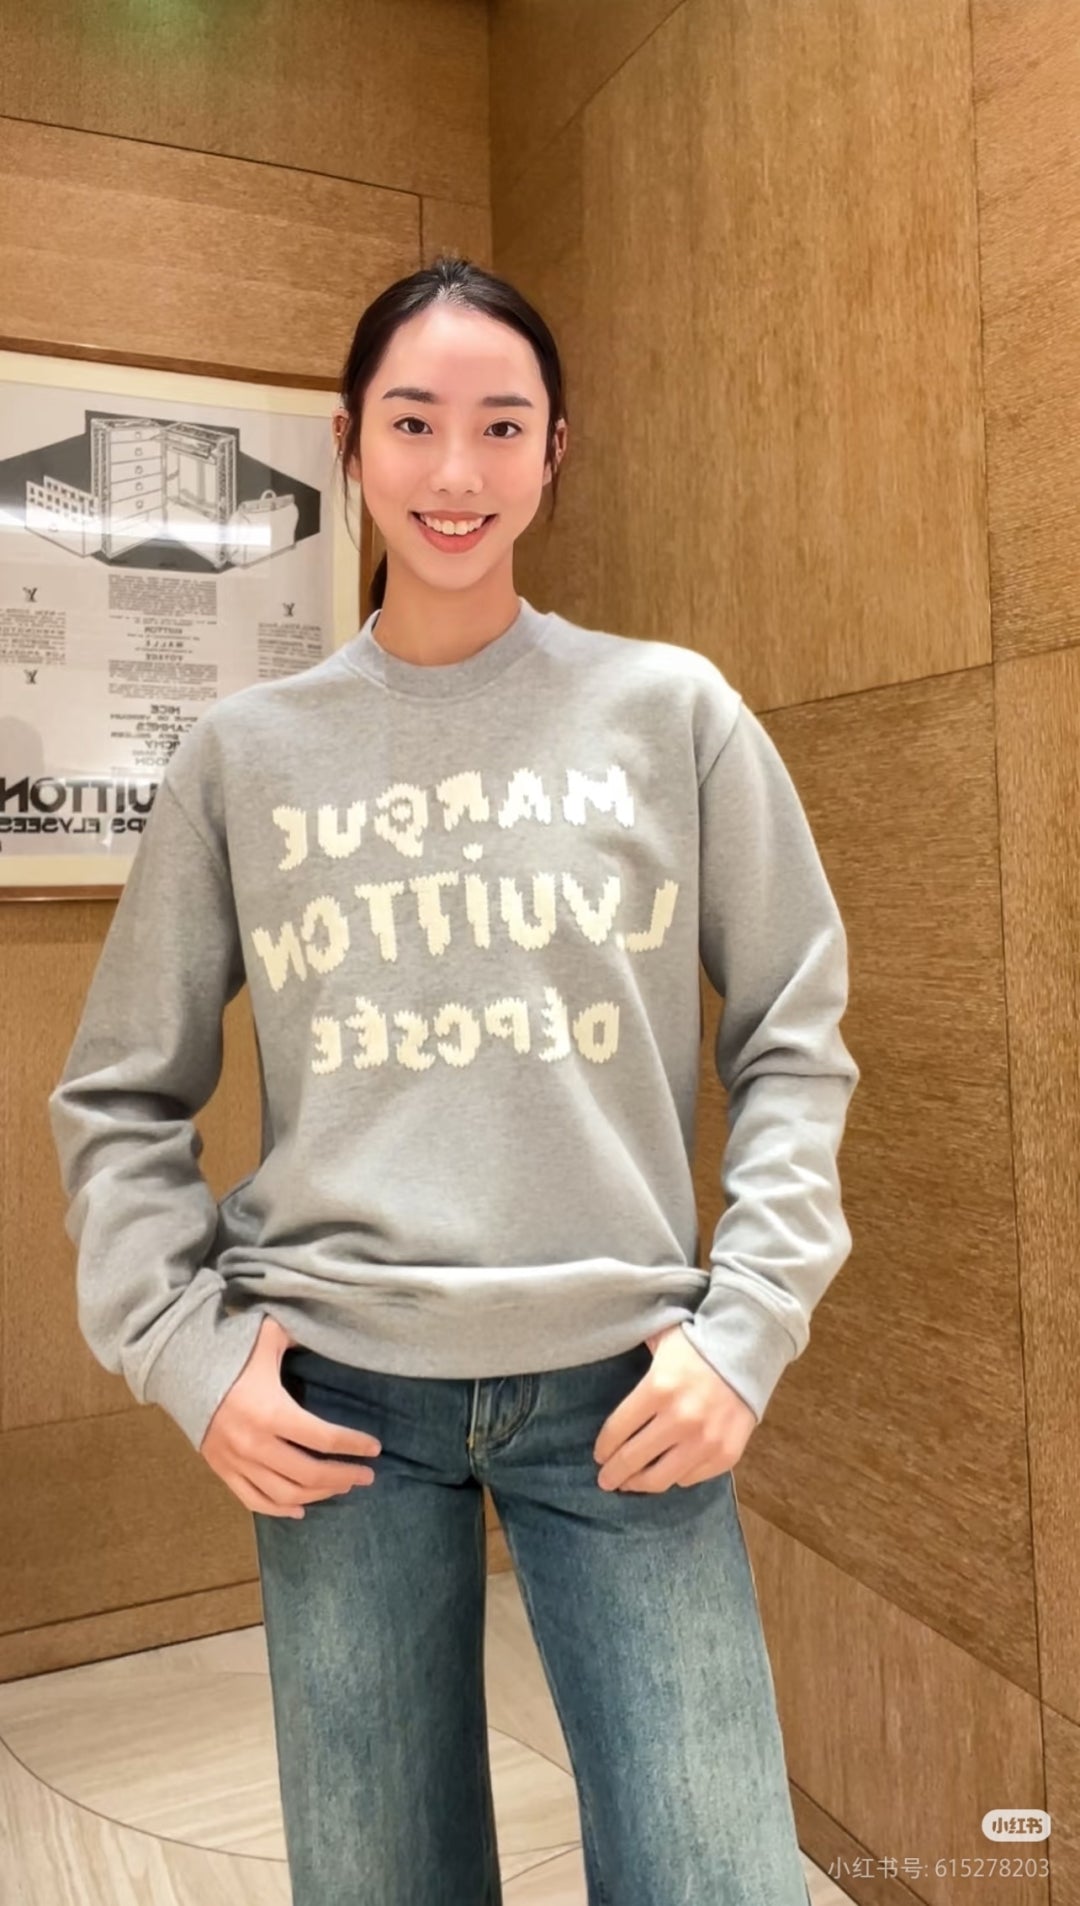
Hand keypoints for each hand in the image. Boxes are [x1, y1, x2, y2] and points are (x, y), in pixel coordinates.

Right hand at [200, 1315, 382, 1517]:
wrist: (177, 1371)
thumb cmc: (228, 1352)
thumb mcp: (267, 1336)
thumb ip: (300, 1334)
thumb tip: (332, 1329)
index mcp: (271, 1411)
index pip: (323, 1437)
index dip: (353, 1445)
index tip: (375, 1448)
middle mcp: (255, 1443)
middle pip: (309, 1473)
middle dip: (343, 1476)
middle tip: (366, 1476)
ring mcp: (237, 1461)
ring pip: (285, 1492)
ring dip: (318, 1494)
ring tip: (341, 1488)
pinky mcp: (222, 1470)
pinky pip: (254, 1500)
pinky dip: (280, 1509)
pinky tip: (301, 1509)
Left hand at [592, 1326, 757, 1492]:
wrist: (750, 1349)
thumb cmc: (699, 1343)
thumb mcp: (661, 1340)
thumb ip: (635, 1355)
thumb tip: (600, 1354)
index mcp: (658, 1388)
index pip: (617, 1431)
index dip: (603, 1448)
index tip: (599, 1455)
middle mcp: (681, 1418)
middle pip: (632, 1459)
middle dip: (613, 1474)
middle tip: (605, 1480)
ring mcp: (705, 1440)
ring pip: (659, 1479)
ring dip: (639, 1484)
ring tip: (630, 1484)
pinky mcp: (726, 1454)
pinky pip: (689, 1478)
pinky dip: (675, 1476)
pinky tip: (667, 1470)